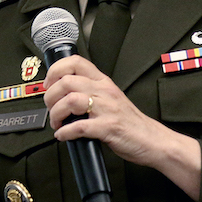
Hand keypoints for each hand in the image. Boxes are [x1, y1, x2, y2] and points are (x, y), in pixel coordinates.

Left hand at [43, 54, 201, 199]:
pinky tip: (64, 135)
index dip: (55, 70)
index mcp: (103, 82)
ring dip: (56, 114)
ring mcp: (107, 109)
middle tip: (51, 108)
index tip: (49, 83)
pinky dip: (66, 132)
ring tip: (57, 123)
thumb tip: (63, 94)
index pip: (75, 62)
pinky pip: (80, 127)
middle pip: (67, 81)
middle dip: (50, 97)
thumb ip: (91, 91)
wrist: (153, 139)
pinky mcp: (109, 127)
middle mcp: (105, 91)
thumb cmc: (130, 121)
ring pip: (71, 101)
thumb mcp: (111, 97)